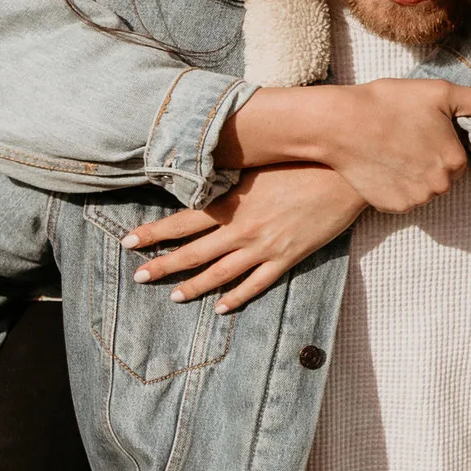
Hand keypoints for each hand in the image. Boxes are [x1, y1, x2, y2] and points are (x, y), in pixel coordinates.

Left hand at [126, 166, 368, 307]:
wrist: (342, 176)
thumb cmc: (299, 163)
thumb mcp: (257, 166)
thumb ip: (229, 180)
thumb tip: (202, 180)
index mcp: (232, 203)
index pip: (182, 221)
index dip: (153, 233)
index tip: (128, 241)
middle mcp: (242, 229)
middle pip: (194, 252)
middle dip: (163, 265)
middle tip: (139, 276)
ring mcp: (264, 247)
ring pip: (221, 273)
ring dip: (195, 286)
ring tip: (174, 296)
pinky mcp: (287, 258)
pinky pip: (257, 283)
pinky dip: (237, 297)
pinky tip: (221, 308)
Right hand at [291, 78, 470, 211]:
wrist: (339, 124)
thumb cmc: (390, 102)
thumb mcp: (442, 93)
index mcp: (455, 162)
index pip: (460, 157)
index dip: (443, 140)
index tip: (422, 127)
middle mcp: (439, 187)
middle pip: (444, 176)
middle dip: (429, 158)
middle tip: (405, 136)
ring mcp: (414, 200)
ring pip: (424, 188)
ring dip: (414, 173)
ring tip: (391, 148)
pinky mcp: (391, 207)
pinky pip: (403, 198)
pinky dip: (395, 185)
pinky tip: (381, 164)